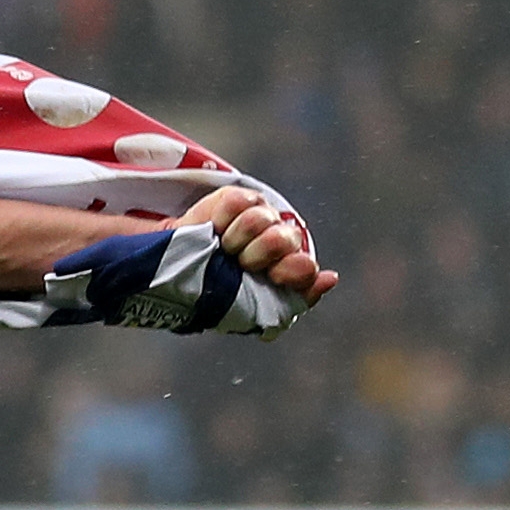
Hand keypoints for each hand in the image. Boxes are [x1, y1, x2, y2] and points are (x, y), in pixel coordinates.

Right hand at [185, 182, 335, 305]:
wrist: (177, 273)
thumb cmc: (216, 294)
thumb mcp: (254, 309)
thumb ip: (297, 298)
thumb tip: (331, 278)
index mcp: (288, 269)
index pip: (306, 266)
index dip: (289, 271)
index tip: (270, 277)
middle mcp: (279, 241)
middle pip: (284, 240)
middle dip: (257, 256)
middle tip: (240, 264)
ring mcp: (261, 218)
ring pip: (260, 220)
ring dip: (236, 240)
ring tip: (225, 248)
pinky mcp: (238, 199)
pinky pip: (239, 203)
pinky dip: (222, 220)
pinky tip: (216, 229)